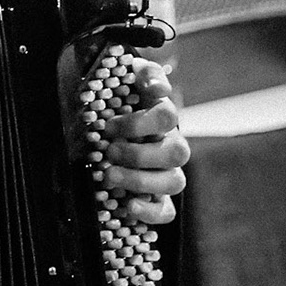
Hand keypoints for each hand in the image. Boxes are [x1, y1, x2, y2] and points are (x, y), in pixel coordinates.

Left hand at [98, 58, 191, 224]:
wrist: (113, 133)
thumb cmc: (121, 105)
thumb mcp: (127, 83)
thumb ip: (142, 74)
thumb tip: (147, 77)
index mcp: (162, 118)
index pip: (167, 116)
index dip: (141, 122)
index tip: (110, 126)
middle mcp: (171, 145)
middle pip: (175, 152)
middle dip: (139, 154)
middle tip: (109, 151)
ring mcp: (169, 173)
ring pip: (175, 181)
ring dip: (141, 180)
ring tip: (109, 176)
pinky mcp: (161, 198)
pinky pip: (168, 211)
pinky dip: (150, 211)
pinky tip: (129, 206)